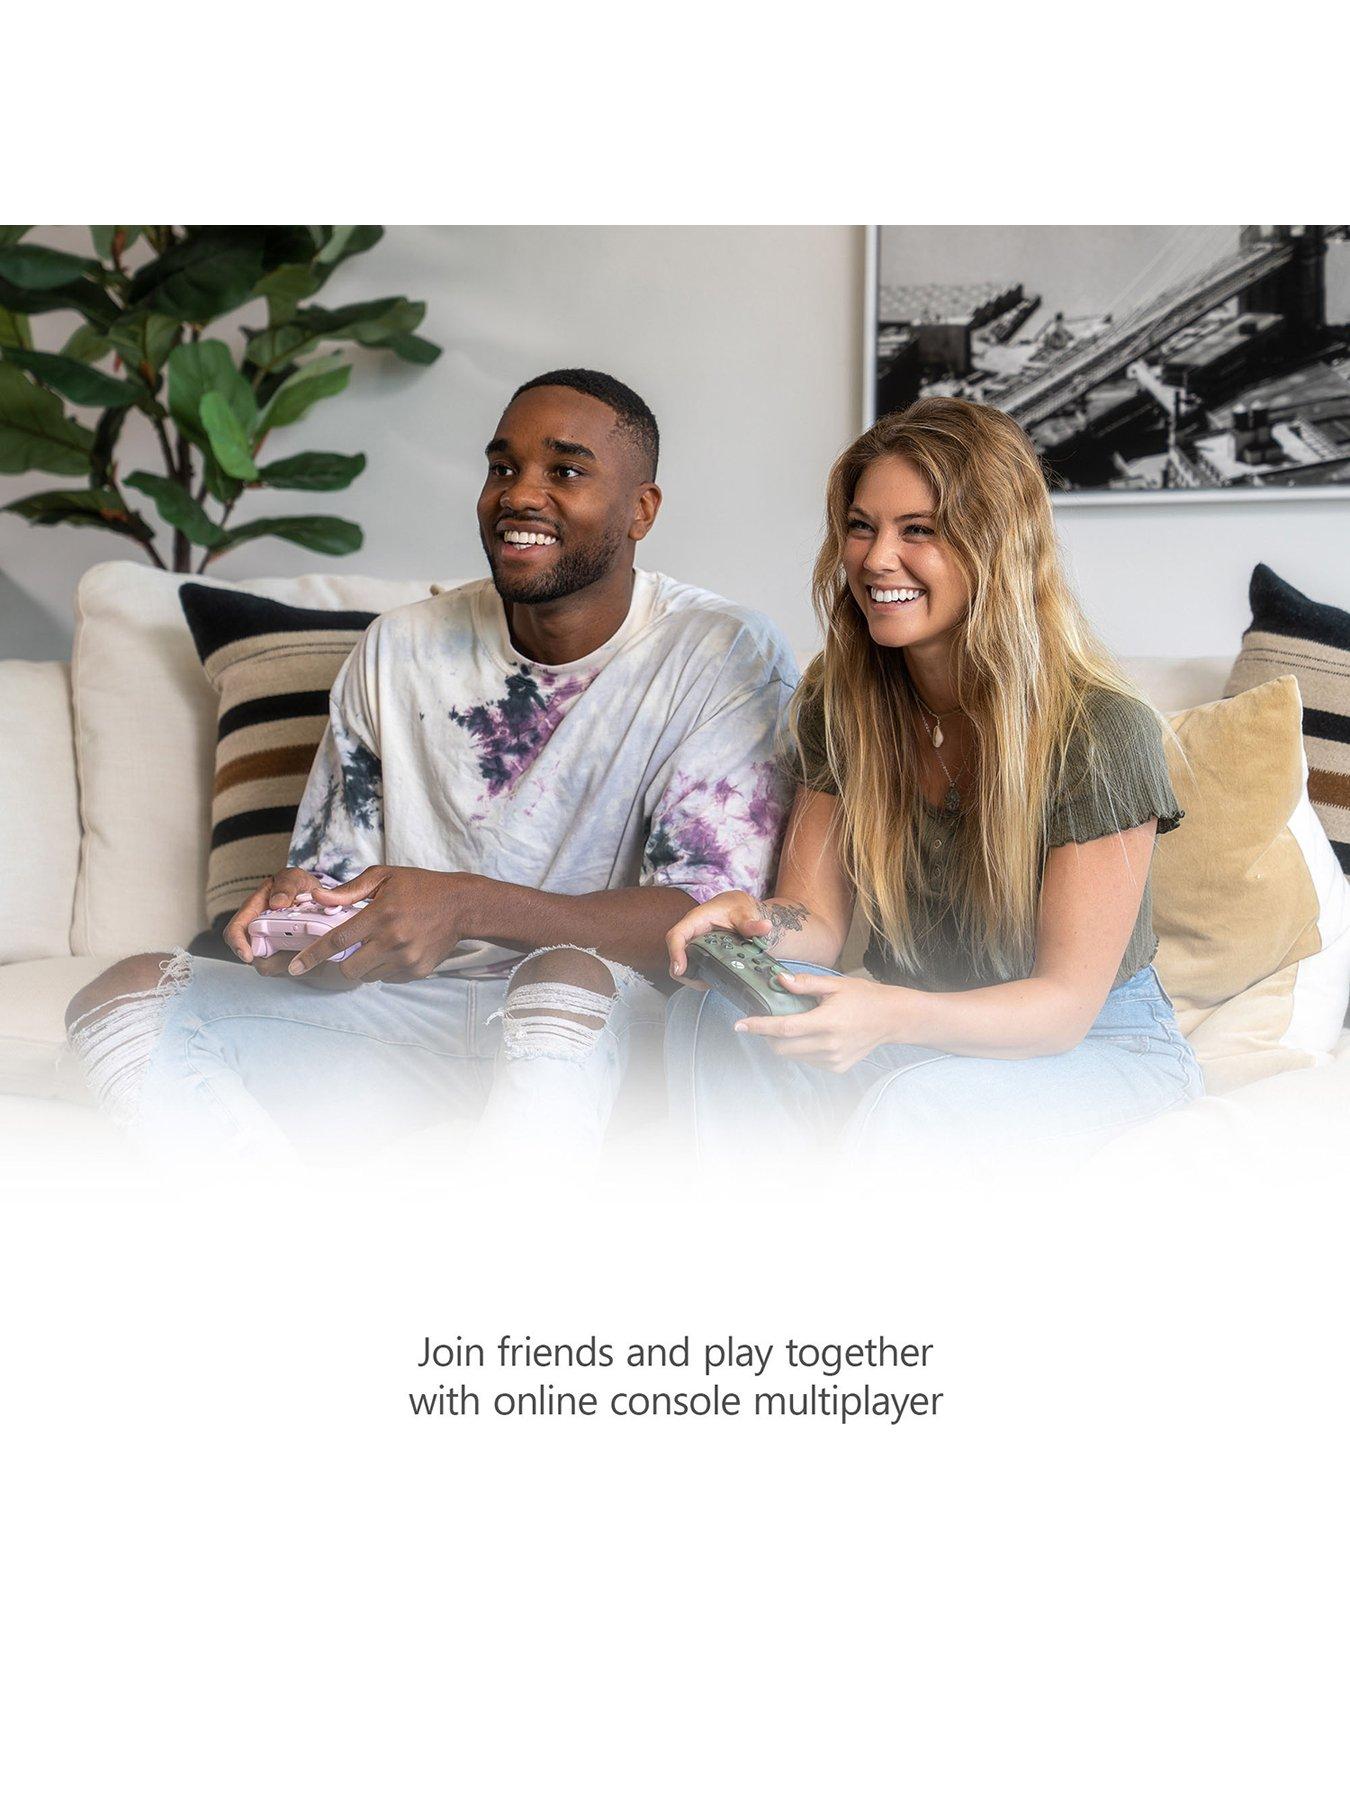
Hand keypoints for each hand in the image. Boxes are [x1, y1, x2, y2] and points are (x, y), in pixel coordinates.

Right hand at [225, 866, 339, 970]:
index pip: (235, 930)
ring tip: (306, 955)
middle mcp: (257, 930)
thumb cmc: (297, 885)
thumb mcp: (294, 877)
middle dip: (270, 961)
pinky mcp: (282, 954)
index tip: (248, 955)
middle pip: (253, 955)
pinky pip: (286, 967)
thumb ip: (287, 885)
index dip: (238, 944)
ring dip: (287, 964)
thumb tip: (277, 903)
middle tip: (293, 957)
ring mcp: (268, 943)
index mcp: (253, 910)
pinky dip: (298, 964)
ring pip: (271, 965)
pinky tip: (311, 956)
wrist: (313, 893)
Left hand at [284, 865, 482, 983]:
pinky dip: (386, 967)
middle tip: (352, 949)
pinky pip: (389, 978)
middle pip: (349, 969)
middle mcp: (392, 940)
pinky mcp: (418, 971)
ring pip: (369, 976)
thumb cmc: (420, 887)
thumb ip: (348, 890)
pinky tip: (399, 948)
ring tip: (381, 944)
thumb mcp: (384, 877)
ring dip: (366, 965)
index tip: (296, 966)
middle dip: (343, 963)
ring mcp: (407, 959)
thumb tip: (318, 899)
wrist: (462, 905)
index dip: (313, 955)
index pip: (337, 941)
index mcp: (380, 915)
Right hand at [666, 890, 772, 984]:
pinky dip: (701, 977)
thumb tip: (765, 927)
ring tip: (712, 983)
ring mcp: (694, 945)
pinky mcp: (700, 954)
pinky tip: (715, 980)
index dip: (675, 952)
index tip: (681, 969)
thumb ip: (752, 923)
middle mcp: (691, 933)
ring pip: (684, 965)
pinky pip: (694, 968)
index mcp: (696, 920)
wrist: (742, 911)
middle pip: (676, 955)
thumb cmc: (738, 907)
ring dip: (693, 977)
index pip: (676, 935)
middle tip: (703, 983)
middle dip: (684, 972)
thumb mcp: (746, 912)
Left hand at [733, 971, 916, 1073]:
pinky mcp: (837, 1068)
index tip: (740, 1024)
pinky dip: (801, 1049)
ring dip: (784, 1043)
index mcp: (827, 1022)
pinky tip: (811, 1035)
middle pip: (782, 1047)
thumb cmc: (864, 998)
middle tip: (766, 1021)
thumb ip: (806, 983)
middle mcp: (829, 1045)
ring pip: (793, 1056)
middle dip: (767, 1036)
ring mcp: (833, 1060)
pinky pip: (807, 1061)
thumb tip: (780, 980)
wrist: (892, 1019)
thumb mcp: (836, 984)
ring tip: (794, 1025)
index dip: (759, 1026)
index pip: (784, 1028)